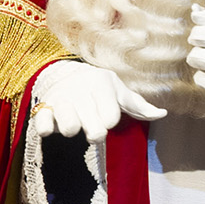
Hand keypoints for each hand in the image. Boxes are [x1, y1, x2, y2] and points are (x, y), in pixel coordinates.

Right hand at [30, 60, 165, 142]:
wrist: (61, 71)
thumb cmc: (97, 87)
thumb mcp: (118, 91)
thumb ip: (139, 106)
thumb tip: (162, 114)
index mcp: (101, 84)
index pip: (111, 118)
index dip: (109, 122)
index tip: (105, 115)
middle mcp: (80, 90)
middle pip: (95, 130)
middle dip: (95, 132)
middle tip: (91, 123)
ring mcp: (60, 99)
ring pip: (70, 128)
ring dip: (72, 130)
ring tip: (72, 123)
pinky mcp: (43, 107)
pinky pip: (42, 125)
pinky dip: (46, 128)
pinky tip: (52, 124)